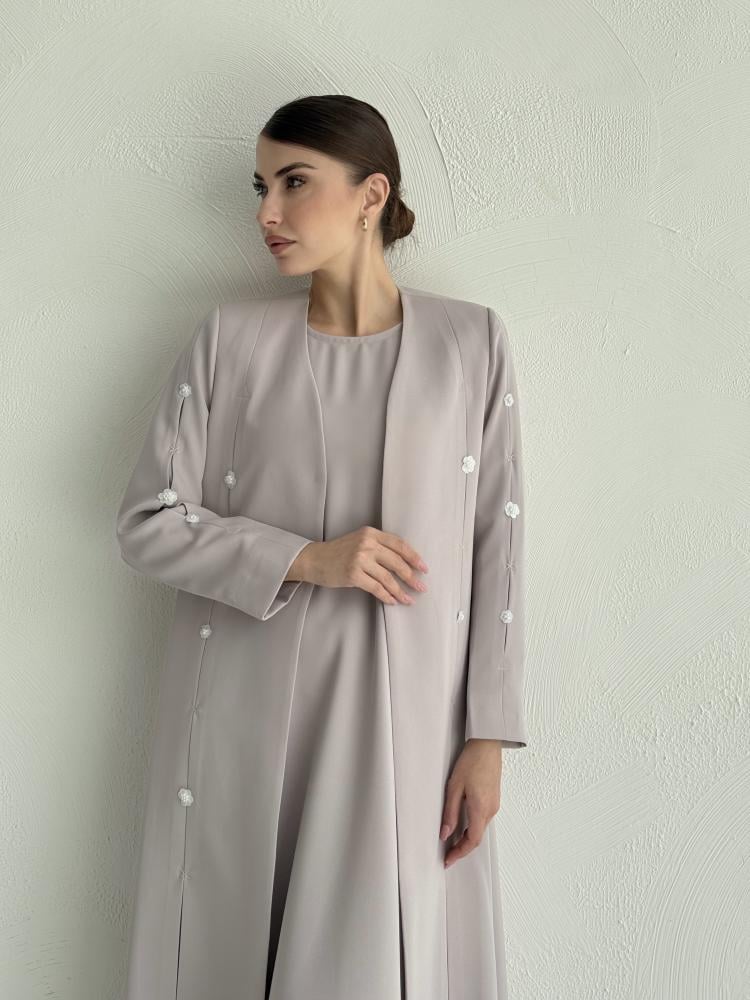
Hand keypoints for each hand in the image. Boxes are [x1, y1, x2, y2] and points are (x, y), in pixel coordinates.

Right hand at [290, 526, 428, 605]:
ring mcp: (359, 559)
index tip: (423, 568)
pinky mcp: (353, 574)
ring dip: (400, 591)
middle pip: (397, 562)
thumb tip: (403, 563)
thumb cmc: (338, 552)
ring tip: (409, 599)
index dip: (414, 557)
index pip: (399, 544)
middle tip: (421, 587)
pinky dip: (386, 596)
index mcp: (371, 533)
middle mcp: (367, 544)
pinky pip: (376, 587)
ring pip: (388, 578)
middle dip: (411, 577)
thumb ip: (378, 546)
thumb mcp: (359, 541)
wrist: (314, 559)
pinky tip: (392, 601)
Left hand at [440, 739, 502, 867]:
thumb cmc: (471, 761)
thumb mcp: (454, 787)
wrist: (488, 744)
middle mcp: (491, 810)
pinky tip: (462, 826)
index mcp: (481, 808)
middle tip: (447, 855)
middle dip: (462, 849)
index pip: (471, 840)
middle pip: (476, 837)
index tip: (448, 860)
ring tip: (452, 842)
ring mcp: (494, 805)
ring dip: (467, 838)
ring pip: (480, 829)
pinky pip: (483, 820)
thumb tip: (445, 833)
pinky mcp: (494, 799)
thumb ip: (450, 812)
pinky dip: (472, 828)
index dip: (459, 853)